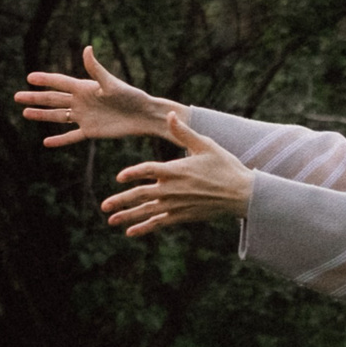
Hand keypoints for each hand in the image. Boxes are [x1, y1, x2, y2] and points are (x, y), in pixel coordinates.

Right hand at [17, 46, 186, 146]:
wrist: (143, 115)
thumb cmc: (130, 96)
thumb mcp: (111, 83)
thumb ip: (96, 69)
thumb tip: (86, 49)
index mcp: (84, 87)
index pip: (59, 83)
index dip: (44, 80)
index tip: (28, 77)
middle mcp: (81, 101)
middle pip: (53, 99)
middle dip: (35, 98)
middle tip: (16, 96)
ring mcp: (84, 116)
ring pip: (58, 116)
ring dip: (42, 115)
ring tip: (25, 113)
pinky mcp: (90, 131)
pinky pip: (71, 136)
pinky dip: (59, 140)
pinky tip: (46, 142)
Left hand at [100, 112, 254, 236]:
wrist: (241, 194)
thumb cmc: (225, 166)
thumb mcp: (205, 145)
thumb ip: (183, 132)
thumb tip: (169, 114)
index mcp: (176, 170)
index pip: (148, 170)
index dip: (132, 173)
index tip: (120, 177)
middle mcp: (173, 189)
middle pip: (141, 195)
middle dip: (121, 200)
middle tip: (104, 206)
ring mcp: (177, 205)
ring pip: (147, 211)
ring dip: (128, 216)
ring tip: (111, 221)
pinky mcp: (183, 216)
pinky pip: (159, 223)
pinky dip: (145, 227)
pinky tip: (131, 232)